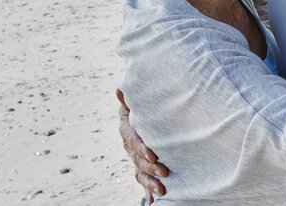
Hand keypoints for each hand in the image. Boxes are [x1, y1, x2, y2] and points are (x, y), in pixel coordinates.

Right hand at [117, 89, 168, 204]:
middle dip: (150, 167)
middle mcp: (130, 143)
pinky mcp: (144, 165)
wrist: (152, 108)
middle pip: (137, 158)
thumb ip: (131, 94)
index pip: (132, 138)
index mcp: (128, 126)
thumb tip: (120, 89)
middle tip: (164, 172)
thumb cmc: (149, 100)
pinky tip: (152, 202)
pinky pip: (143, 180)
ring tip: (162, 190)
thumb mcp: (140, 96)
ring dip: (149, 182)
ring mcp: (136, 156)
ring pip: (140, 171)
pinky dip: (148, 192)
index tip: (153, 155)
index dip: (141, 147)